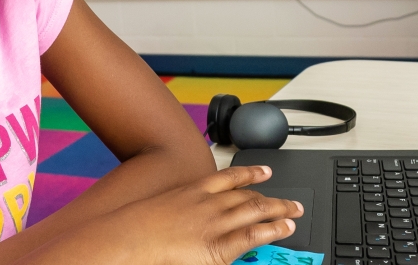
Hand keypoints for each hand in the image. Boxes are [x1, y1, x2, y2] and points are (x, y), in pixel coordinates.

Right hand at [40, 166, 302, 264]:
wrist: (124, 239)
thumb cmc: (132, 227)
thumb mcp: (156, 210)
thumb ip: (175, 209)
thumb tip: (183, 215)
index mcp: (191, 191)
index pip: (227, 178)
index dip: (249, 174)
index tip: (264, 171)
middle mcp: (207, 204)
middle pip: (247, 196)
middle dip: (272, 196)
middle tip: (290, 199)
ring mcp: (213, 223)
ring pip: (255, 211)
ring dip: (278, 210)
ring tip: (294, 212)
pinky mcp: (217, 245)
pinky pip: (251, 236)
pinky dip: (270, 230)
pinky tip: (283, 228)